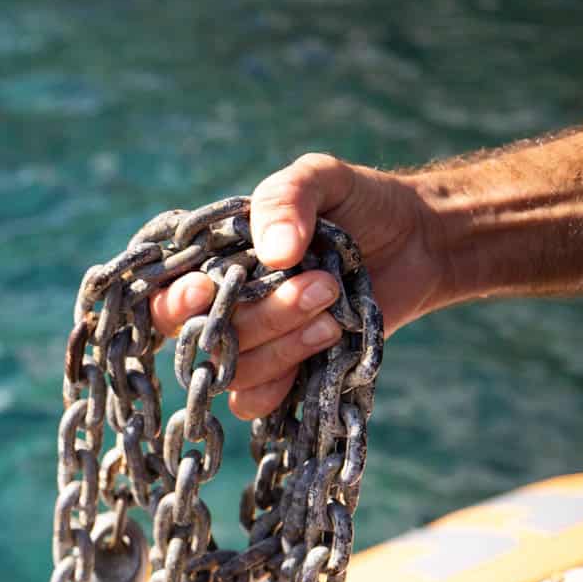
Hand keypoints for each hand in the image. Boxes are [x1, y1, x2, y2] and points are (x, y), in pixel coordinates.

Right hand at [152, 154, 450, 417]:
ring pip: (234, 371)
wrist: (420, 241)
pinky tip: (327, 346)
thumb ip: (286, 199)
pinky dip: (283, 383)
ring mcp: (253, 345)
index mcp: (213, 261)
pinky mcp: (286, 375)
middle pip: (204, 338)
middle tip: (321, 285)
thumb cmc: (360, 204)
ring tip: (335, 309)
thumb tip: (272, 254)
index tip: (206, 289)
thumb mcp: (322, 179)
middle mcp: (224, 307)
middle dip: (261, 318)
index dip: (174, 303)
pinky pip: (255, 402)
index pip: (162, 296)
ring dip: (286, 345)